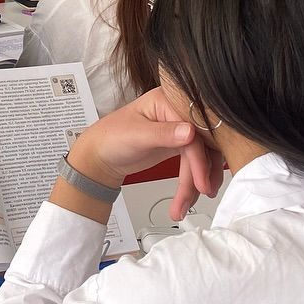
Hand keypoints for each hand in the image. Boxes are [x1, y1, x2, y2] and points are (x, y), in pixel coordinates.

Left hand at [65, 87, 225, 221]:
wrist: (100, 155)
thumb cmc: (110, 137)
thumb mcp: (136, 134)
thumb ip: (163, 134)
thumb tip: (190, 132)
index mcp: (168, 100)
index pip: (195, 128)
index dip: (200, 157)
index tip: (201, 180)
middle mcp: (177, 113)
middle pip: (203, 144)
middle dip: (201, 173)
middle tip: (200, 193)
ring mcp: (179, 129)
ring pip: (201, 156)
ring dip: (198, 182)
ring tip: (186, 203)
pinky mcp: (179, 145)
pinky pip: (194, 163)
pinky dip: (192, 181)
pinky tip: (188, 197)